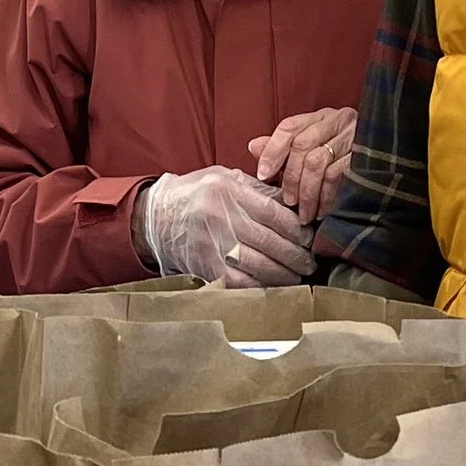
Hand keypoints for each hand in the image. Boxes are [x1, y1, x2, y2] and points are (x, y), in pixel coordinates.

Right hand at [142, 165, 314, 286]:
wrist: (155, 218)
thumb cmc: (195, 196)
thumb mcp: (223, 178)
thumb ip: (257, 189)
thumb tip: (295, 205)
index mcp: (227, 189)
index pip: (274, 212)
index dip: (297, 229)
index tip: (309, 238)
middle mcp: (219, 216)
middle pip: (270, 241)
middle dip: (296, 255)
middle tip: (310, 262)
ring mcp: (210, 244)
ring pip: (259, 265)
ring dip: (284, 274)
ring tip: (297, 275)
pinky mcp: (204, 267)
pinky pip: (240, 282)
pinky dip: (260, 287)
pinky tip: (273, 286)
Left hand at [248, 105, 357, 225]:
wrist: (388, 162)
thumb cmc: (342, 159)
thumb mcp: (311, 149)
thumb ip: (282, 149)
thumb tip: (253, 147)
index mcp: (321, 117)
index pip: (289, 127)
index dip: (272, 151)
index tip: (262, 176)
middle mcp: (337, 120)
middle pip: (302, 145)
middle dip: (290, 177)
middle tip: (287, 201)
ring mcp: (354, 137)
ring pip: (317, 162)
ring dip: (306, 192)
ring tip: (303, 213)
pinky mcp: (364, 157)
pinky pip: (337, 176)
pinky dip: (325, 197)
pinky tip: (321, 212)